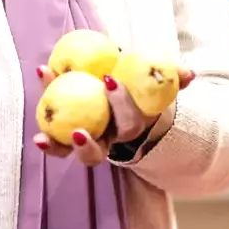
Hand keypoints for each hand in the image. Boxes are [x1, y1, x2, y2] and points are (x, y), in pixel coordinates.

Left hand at [31, 66, 196, 166]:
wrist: (123, 91)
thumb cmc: (140, 86)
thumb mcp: (158, 81)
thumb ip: (173, 77)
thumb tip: (189, 75)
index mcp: (130, 127)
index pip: (128, 122)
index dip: (120, 104)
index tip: (108, 79)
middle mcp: (106, 140)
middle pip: (97, 153)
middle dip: (87, 145)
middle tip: (77, 129)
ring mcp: (84, 140)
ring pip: (69, 152)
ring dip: (56, 147)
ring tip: (41, 138)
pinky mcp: (63, 134)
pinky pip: (52, 133)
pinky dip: (43, 122)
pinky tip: (39, 81)